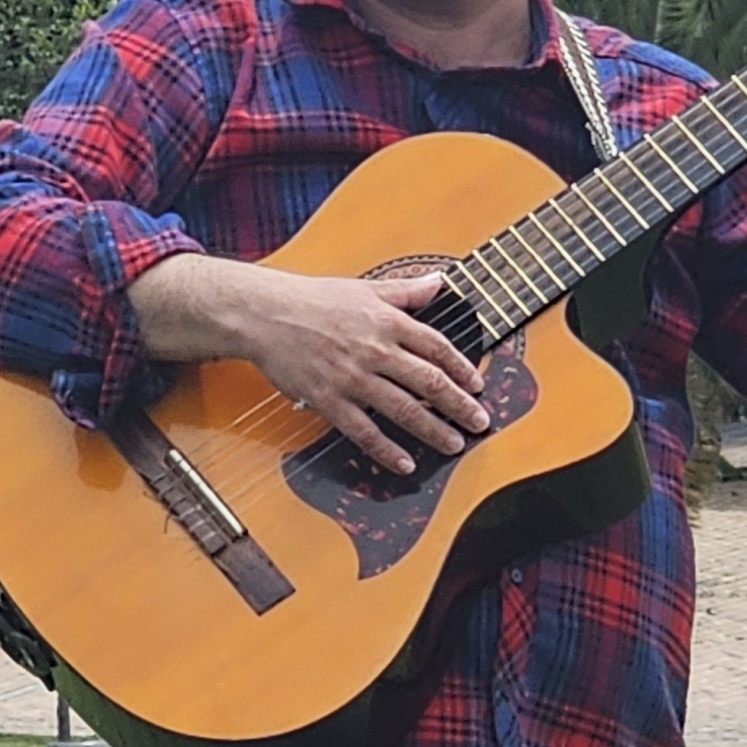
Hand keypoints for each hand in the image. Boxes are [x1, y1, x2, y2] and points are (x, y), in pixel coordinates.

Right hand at [130, 257, 488, 474]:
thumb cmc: (313, 300)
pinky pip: (365, 431)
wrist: (266, 315)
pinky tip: (406, 463)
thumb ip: (406, 290)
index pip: (437, 348)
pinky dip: (388, 450)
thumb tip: (440, 282)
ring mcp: (353, 378)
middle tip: (481, 422)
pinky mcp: (330, 401)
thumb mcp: (365, 287)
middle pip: (430, 383)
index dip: (463, 369)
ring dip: (434, 430)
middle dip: (460, 406)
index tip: (478, 386)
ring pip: (404, 410)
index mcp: (388, 321)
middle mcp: (376, 351)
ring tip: (455, 444)